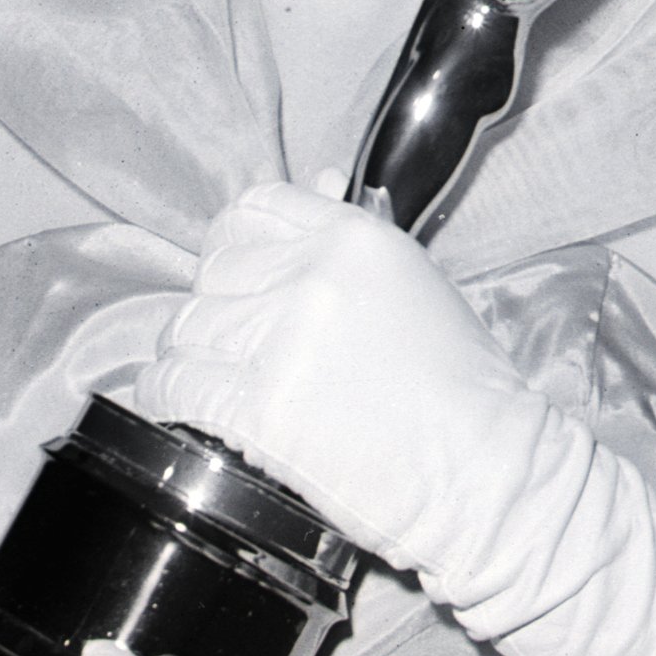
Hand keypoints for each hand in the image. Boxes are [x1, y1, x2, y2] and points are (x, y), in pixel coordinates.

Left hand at [130, 177, 551, 575]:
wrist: (489, 476)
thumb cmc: (466, 391)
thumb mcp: (415, 283)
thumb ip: (353, 239)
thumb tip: (318, 180)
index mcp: (354, 237)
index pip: (254, 208)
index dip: (233, 243)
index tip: (233, 275)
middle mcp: (312, 274)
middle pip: (213, 270)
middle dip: (215, 307)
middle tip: (229, 343)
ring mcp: (282, 339)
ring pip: (187, 325)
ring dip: (190, 354)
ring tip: (208, 380)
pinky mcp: (258, 407)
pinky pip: (176, 383)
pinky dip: (166, 394)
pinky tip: (178, 405)